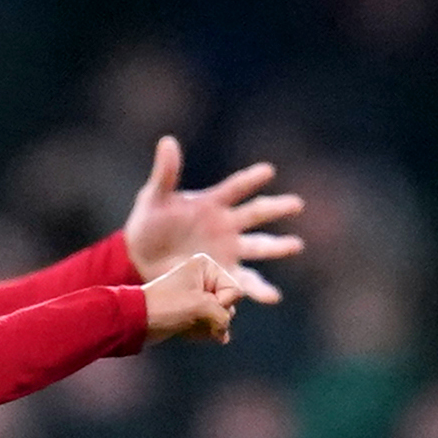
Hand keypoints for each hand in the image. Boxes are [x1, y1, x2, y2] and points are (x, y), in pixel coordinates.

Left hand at [120, 137, 302, 286]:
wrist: (140, 260)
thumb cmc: (148, 225)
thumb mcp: (153, 199)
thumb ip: (165, 173)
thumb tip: (168, 141)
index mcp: (212, 204)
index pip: (236, 188)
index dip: (250, 179)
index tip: (268, 171)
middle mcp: (226, 226)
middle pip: (256, 214)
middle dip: (277, 208)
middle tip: (296, 204)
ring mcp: (228, 251)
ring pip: (258, 247)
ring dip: (278, 246)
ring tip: (295, 245)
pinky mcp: (224, 275)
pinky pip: (244, 283)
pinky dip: (258, 290)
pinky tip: (273, 296)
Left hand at [137, 249, 276, 343]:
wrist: (136, 320)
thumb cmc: (165, 306)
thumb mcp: (201, 307)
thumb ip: (223, 317)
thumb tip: (224, 336)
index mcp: (207, 266)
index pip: (235, 291)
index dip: (223, 303)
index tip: (202, 304)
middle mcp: (204, 278)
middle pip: (230, 305)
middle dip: (216, 317)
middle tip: (193, 316)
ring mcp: (199, 295)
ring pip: (221, 318)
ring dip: (208, 327)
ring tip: (188, 324)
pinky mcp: (192, 312)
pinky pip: (210, 326)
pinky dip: (203, 332)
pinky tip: (189, 332)